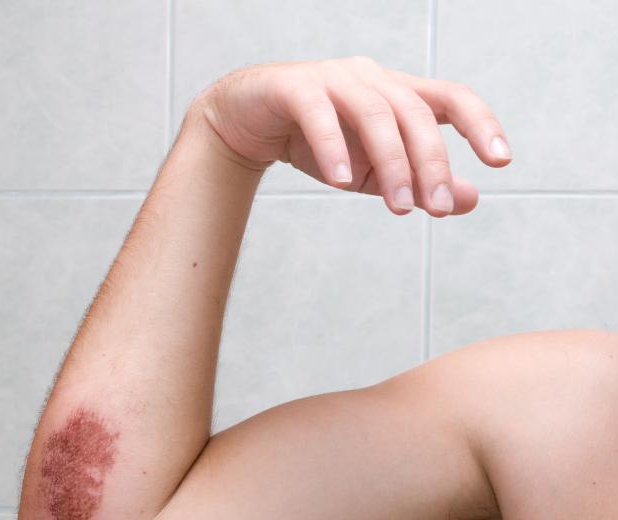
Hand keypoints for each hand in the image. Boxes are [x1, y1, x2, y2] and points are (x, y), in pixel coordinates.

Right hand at [192, 56, 511, 216]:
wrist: (249, 123)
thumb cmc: (315, 142)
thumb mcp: (374, 171)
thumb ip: (417, 183)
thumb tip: (469, 200)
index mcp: (395, 94)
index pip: (449, 98)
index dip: (479, 124)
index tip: (500, 161)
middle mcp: (370, 79)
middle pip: (414, 113)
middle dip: (431, 163)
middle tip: (436, 210)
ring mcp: (331, 79)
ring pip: (373, 113)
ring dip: (391, 163)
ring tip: (398, 206)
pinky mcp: (292, 88)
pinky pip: (318, 113)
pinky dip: (333, 147)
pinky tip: (343, 181)